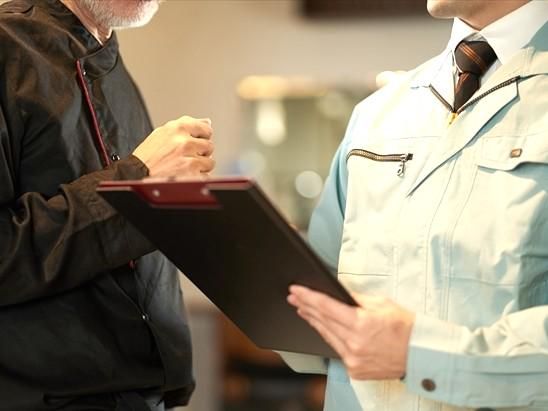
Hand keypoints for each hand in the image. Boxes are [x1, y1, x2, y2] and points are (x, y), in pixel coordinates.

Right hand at [133, 115, 214, 176]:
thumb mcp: (163, 133)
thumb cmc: (147, 156)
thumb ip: (187, 125)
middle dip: (200, 152)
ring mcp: (189, 159)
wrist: (136, 175)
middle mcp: (184, 142)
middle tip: (185, 157)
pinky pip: (206, 176)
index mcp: (178, 128)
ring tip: (184, 167)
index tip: (196, 142)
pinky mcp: (191, 175)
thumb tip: (207, 122)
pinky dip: (197, 178)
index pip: (206, 128)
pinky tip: (184, 176)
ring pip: (210, 162)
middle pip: (210, 146)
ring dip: (200, 166)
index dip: (202, 137)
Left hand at [287, 285, 414, 379]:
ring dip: (313, 321)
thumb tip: (336, 291)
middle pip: (322, 321)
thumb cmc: (405, 327)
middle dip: (305, 307)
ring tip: (302, 309)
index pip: (326, 307)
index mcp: (361, 323)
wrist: (421, 354)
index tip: (296, 290)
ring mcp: (353, 359)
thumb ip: (355, 298)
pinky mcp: (355, 370)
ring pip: (326, 336)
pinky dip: (328, 337)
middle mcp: (354, 343)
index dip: (308, 297)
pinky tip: (321, 327)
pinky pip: (336, 349)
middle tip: (293, 297)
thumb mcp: (381, 303)